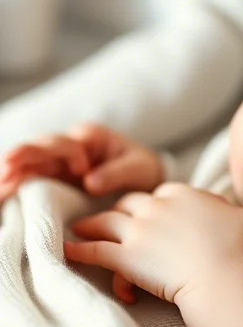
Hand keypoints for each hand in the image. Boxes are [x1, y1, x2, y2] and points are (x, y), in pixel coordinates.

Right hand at [0, 123, 163, 200]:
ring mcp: (56, 163)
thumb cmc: (141, 170)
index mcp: (89, 137)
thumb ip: (116, 173)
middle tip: (8, 162)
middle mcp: (67, 146)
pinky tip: (4, 190)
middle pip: (41, 147)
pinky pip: (29, 178)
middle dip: (24, 154)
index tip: (82, 169)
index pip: (69, 141)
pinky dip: (16, 183)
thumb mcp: (138, 168)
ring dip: (13, 169)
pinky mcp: (51, 178)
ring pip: (29, 163)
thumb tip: (89, 182)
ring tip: (1, 178)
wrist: (143, 180)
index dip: (69, 153)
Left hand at [63, 182, 242, 304]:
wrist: (226, 273)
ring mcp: (138, 231)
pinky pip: (93, 251)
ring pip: (105, 221)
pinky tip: (65, 251)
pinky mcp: (125, 257)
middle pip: (129, 203)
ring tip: (80, 227)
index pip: (163, 193)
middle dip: (122, 211)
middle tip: (116, 220)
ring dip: (91, 224)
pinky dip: (78, 250)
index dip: (159, 204)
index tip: (160, 214)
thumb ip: (242, 213)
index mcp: (183, 193)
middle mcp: (156, 206)